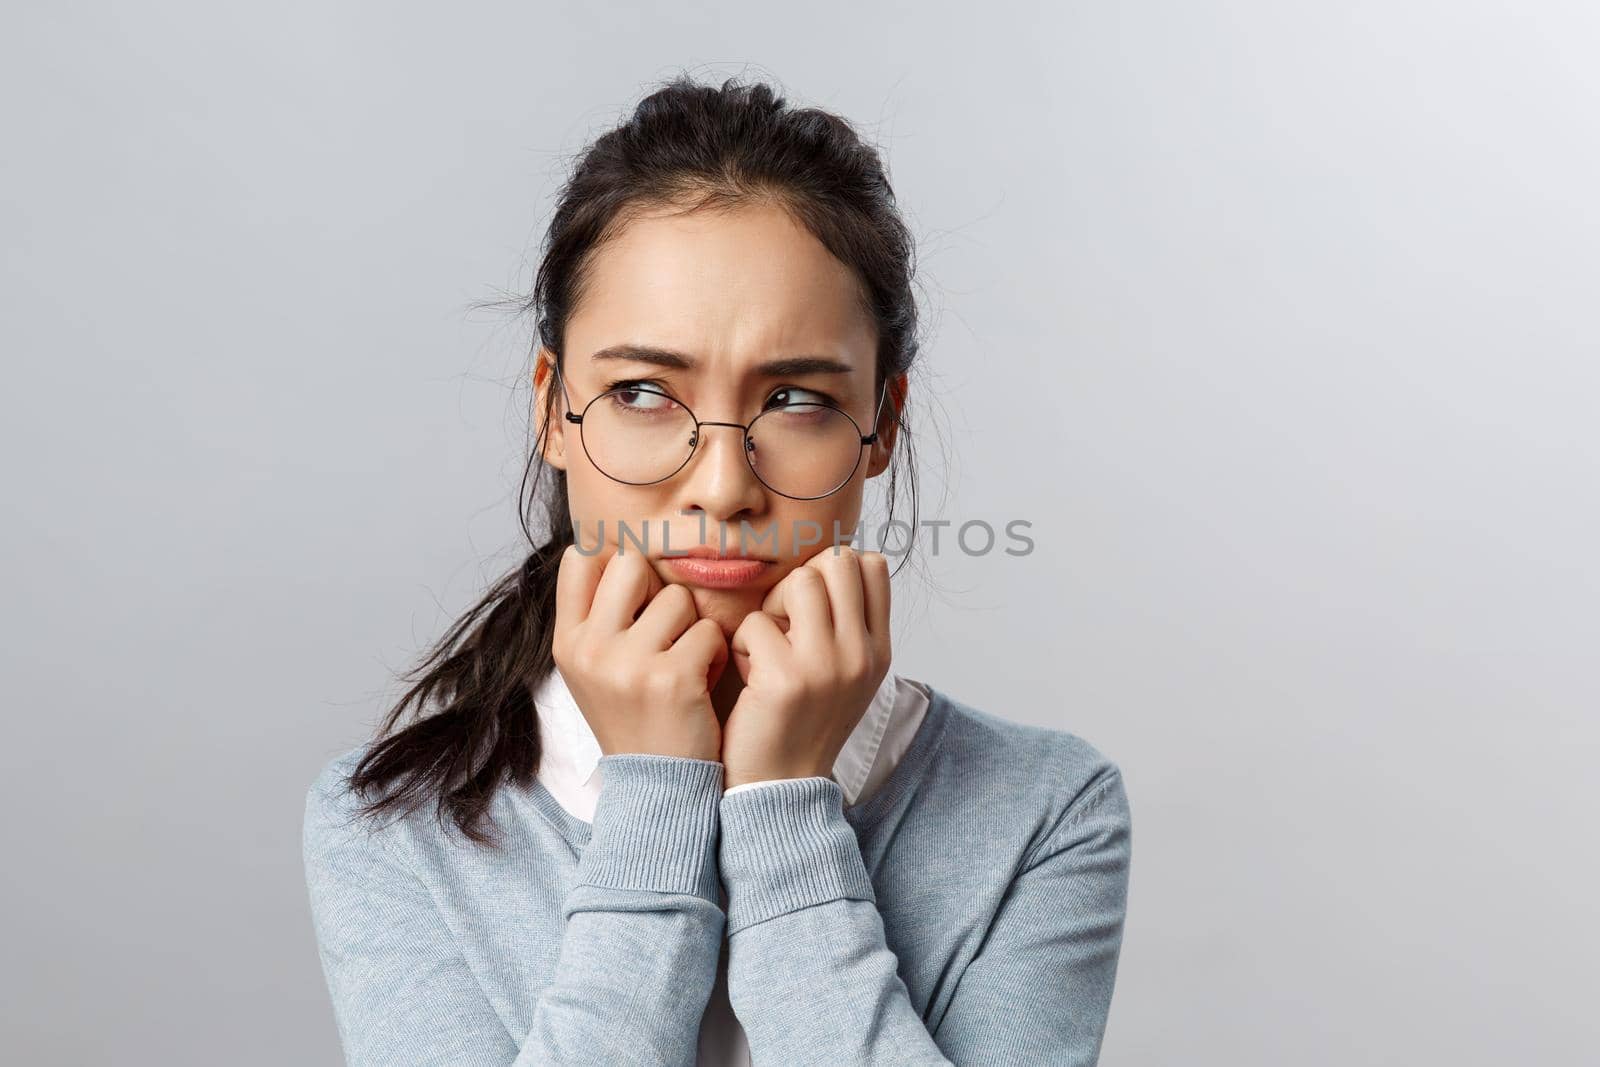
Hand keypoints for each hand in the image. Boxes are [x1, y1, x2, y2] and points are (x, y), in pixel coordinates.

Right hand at [551, 541, 728, 761]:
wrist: (657, 784)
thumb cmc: (634, 715)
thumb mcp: (593, 669)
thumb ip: (597, 615)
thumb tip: (611, 550)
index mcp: (568, 642)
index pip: (580, 558)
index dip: (614, 566)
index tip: (633, 597)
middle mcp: (591, 648)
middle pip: (631, 563)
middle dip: (657, 590)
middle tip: (664, 630)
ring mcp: (629, 663)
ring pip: (678, 597)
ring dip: (692, 627)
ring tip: (685, 663)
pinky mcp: (672, 678)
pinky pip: (708, 631)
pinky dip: (716, 654)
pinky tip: (703, 682)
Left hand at [721, 545, 891, 790]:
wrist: (781, 788)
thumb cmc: (801, 723)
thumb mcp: (845, 676)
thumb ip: (846, 626)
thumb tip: (832, 563)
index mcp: (878, 651)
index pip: (873, 566)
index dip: (833, 571)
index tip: (810, 606)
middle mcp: (861, 654)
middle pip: (838, 562)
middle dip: (802, 581)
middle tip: (785, 622)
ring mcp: (827, 665)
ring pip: (800, 581)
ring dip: (772, 608)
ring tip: (767, 647)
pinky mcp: (786, 679)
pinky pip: (756, 623)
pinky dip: (742, 645)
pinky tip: (749, 677)